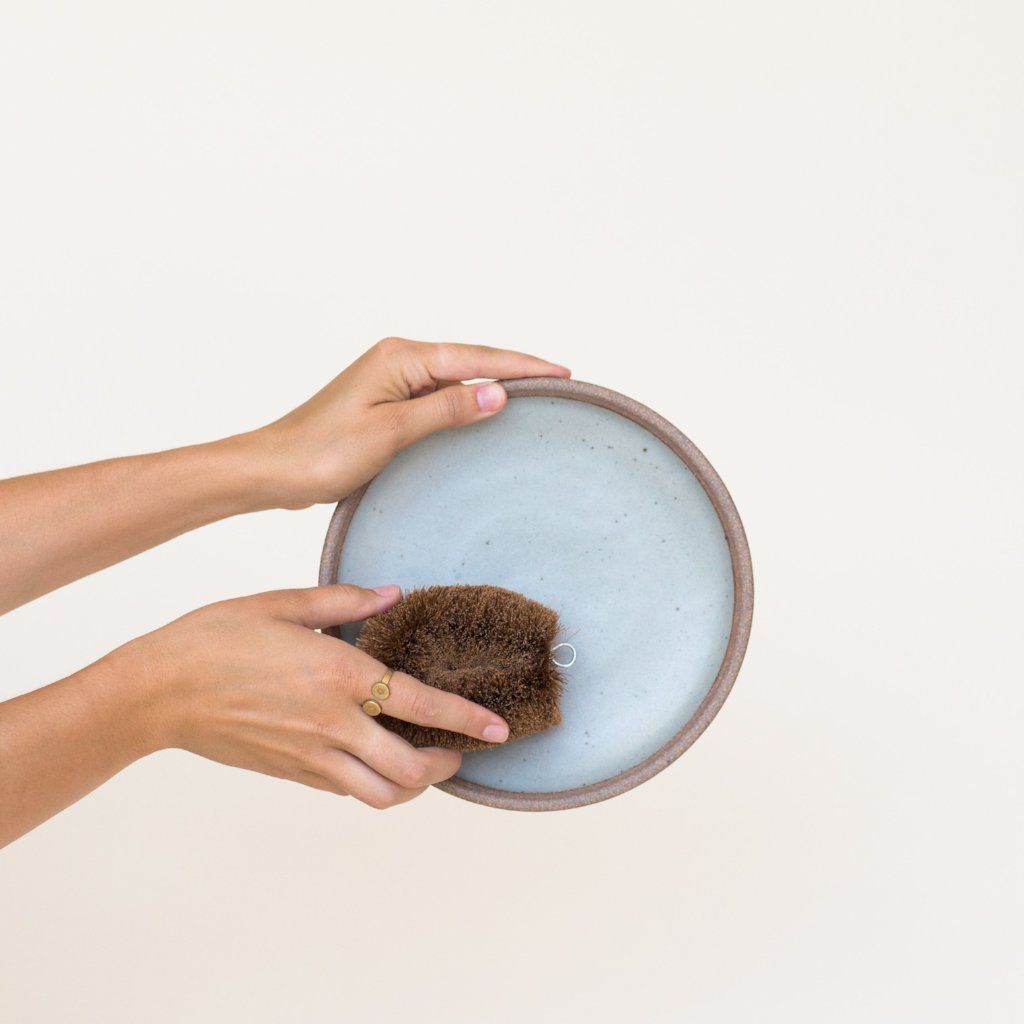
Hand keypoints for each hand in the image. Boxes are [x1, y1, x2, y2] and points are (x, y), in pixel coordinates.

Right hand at [118, 583, 509, 807]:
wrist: (157, 692)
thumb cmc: (216, 638)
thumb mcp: (282, 603)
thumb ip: (345, 601)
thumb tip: (393, 594)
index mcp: (338, 674)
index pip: (421, 705)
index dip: (467, 720)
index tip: (498, 729)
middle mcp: (333, 724)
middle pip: (412, 769)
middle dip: (449, 764)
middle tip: (462, 750)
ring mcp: (312, 757)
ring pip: (383, 794)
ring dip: (416, 785)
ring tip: (427, 762)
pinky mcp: (292, 774)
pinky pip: (348, 790)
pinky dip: (376, 782)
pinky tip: (377, 757)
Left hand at [249, 337, 569, 508]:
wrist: (274, 470)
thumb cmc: (321, 451)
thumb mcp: (392, 432)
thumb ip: (447, 410)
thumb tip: (498, 392)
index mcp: (401, 358)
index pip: (477, 357)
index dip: (523, 366)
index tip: (562, 373)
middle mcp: (398, 360)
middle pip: (471, 361)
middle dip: (516, 369)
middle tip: (560, 381)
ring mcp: (392, 380)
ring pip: (456, 378)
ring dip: (492, 385)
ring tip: (535, 394)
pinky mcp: (387, 402)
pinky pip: (439, 396)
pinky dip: (467, 402)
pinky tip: (483, 414)